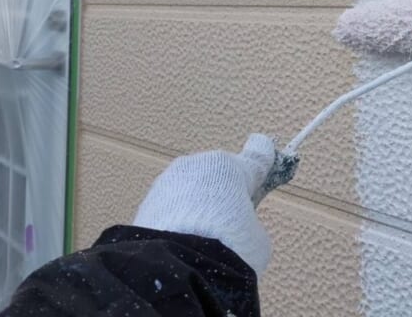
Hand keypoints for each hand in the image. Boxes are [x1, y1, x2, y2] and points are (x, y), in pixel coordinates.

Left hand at [133, 134, 275, 275]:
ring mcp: (167, 181)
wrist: (182, 266)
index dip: (263, 156)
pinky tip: (181, 242)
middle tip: (230, 223)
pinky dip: (177, 220)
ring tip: (201, 238)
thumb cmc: (229, 246)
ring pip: (189, 191)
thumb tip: (237, 226)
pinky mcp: (147, 202)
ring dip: (197, 207)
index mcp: (230, 167)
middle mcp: (196, 165)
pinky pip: (170, 208)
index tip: (264, 146)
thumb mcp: (256, 238)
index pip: (255, 157)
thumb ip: (249, 223)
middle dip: (223, 193)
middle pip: (217, 176)